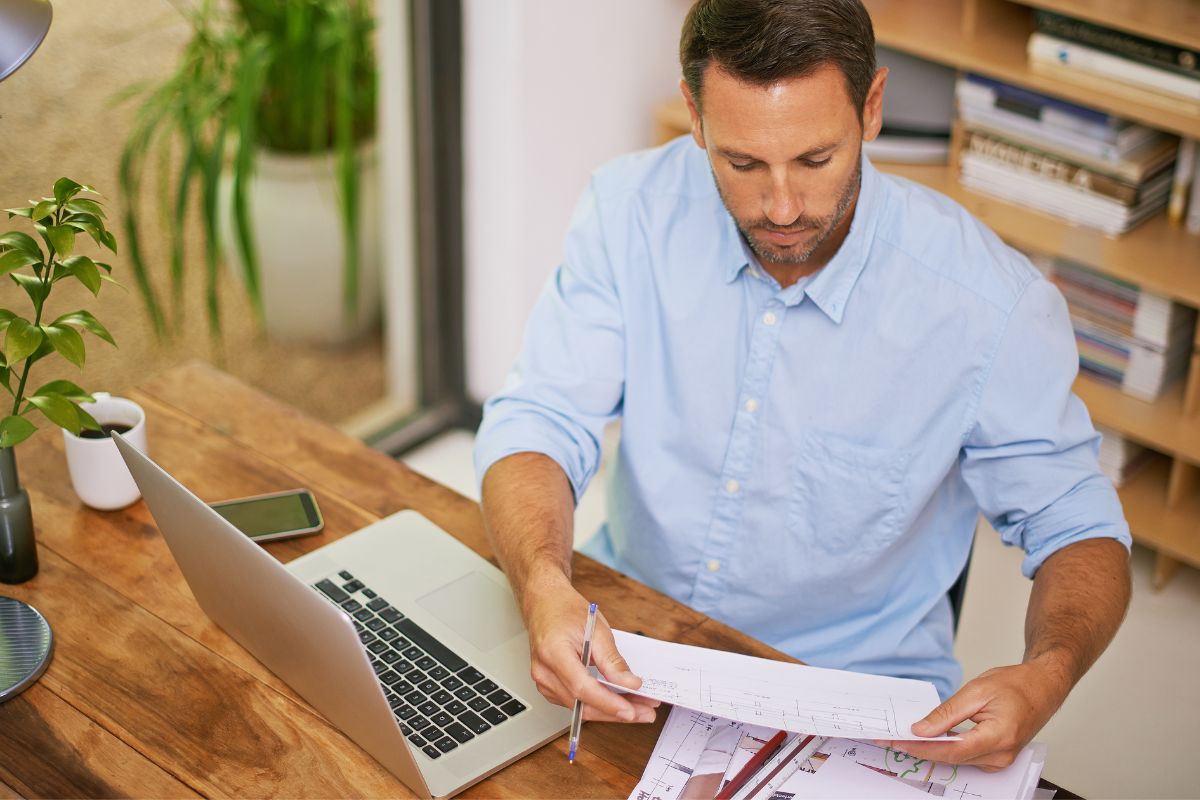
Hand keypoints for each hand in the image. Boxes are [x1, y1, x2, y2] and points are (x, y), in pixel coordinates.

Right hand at [521, 570, 658, 722]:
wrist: (545, 604)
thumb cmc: (566, 610)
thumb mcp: (597, 629)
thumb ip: (613, 660)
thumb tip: (630, 683)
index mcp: (553, 653)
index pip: (582, 687)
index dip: (607, 702)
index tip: (631, 711)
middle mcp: (544, 672)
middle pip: (582, 703)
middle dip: (616, 712)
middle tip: (645, 713)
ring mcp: (543, 681)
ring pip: (580, 708)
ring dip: (609, 710)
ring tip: (638, 706)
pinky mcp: (549, 686)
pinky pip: (575, 703)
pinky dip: (597, 704)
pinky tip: (616, 701)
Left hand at [874, 658, 1070, 769]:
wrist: (1043, 687)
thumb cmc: (1016, 684)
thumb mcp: (976, 691)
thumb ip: (947, 713)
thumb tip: (921, 729)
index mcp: (998, 737)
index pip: (951, 750)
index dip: (921, 747)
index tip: (896, 740)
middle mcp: (1001, 755)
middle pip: (951, 758)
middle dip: (919, 749)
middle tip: (889, 739)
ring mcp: (1000, 759)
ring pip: (957, 760)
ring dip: (929, 750)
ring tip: (902, 738)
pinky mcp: (996, 757)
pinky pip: (965, 757)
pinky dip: (944, 749)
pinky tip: (927, 740)